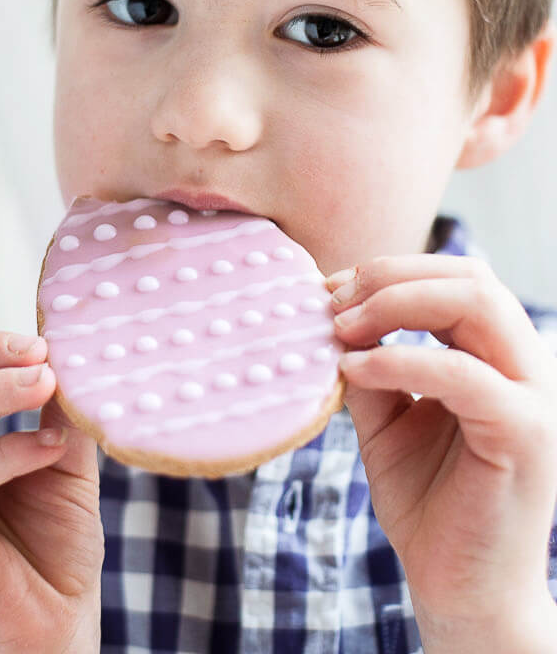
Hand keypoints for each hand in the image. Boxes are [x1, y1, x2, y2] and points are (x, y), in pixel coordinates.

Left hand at [327, 255, 556, 651]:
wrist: (461, 589)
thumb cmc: (428, 501)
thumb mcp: (385, 420)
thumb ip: (370, 367)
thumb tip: (332, 319)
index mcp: (494, 355)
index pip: (454, 277)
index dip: (389, 271)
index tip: (330, 289)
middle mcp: (522, 365)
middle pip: (470, 276)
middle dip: (392, 275)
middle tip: (334, 300)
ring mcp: (531, 397)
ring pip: (478, 303)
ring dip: (398, 302)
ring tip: (341, 325)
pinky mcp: (524, 434)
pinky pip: (462, 374)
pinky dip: (401, 360)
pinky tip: (354, 369)